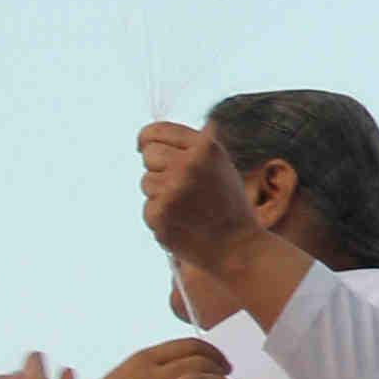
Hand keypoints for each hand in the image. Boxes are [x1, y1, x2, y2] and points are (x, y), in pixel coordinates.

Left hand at [139, 119, 257, 272]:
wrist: (237, 247)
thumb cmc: (228, 205)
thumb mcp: (221, 165)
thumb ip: (195, 145)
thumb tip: (155, 133)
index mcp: (206, 147)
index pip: (157, 131)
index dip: (146, 138)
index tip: (141, 145)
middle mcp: (188, 165)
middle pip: (148, 154)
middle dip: (157, 167)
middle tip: (180, 187)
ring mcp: (172, 190)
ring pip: (146, 182)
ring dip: (160, 194)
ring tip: (187, 208)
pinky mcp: (159, 213)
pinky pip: (147, 207)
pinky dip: (161, 217)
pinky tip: (182, 224)